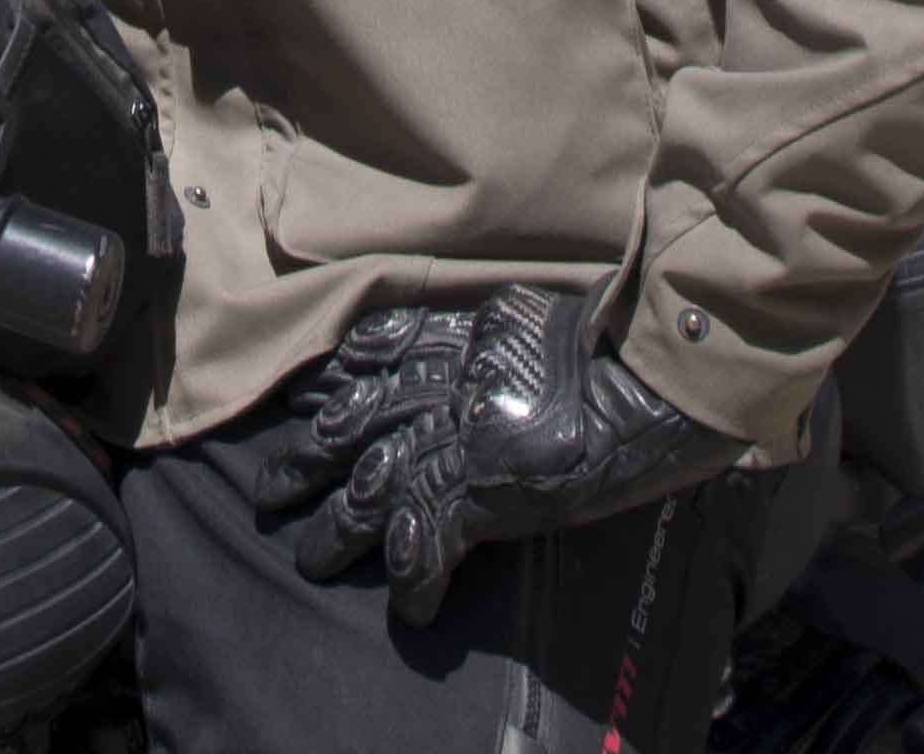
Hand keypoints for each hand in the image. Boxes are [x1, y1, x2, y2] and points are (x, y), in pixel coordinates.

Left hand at [249, 288, 744, 620]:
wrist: (656, 376)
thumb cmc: (622, 343)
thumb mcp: (540, 315)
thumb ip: (498, 331)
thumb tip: (493, 334)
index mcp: (462, 336)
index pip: (377, 351)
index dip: (335, 379)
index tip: (304, 398)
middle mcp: (444, 382)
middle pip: (352, 420)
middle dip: (306, 458)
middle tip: (267, 491)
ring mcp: (457, 438)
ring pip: (371, 485)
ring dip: (337, 530)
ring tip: (310, 561)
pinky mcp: (481, 493)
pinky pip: (429, 546)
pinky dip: (416, 581)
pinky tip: (414, 608)